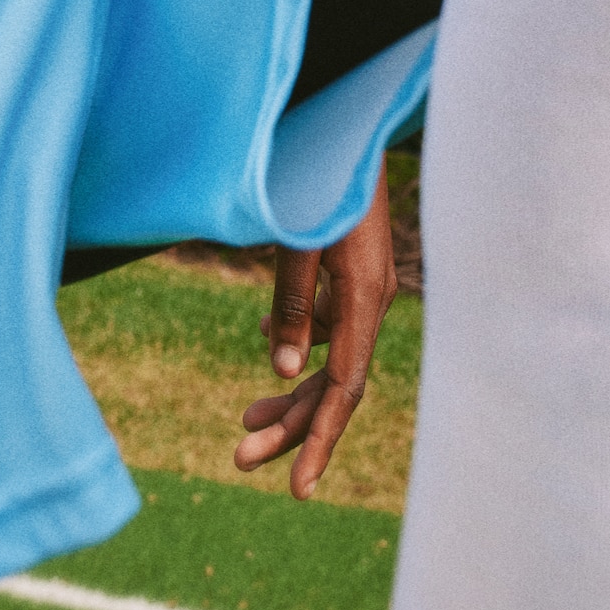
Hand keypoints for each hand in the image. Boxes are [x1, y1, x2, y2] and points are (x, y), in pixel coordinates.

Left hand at [233, 170, 396, 499]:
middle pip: (335, 385)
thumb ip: (292, 302)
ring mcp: (366, 289)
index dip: (319, 440)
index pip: (344, 389)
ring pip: (331, 362)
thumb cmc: (322, 172)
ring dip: (290, 394)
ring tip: (245, 427)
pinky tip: (266, 343)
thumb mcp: (299, 236)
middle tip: (237, 459)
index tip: (298, 490)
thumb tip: (282, 370)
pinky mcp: (355, 275)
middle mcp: (372, 300)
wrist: (351, 119)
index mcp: (365, 296)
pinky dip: (298, 348)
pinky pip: (331, 331)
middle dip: (291, 426)